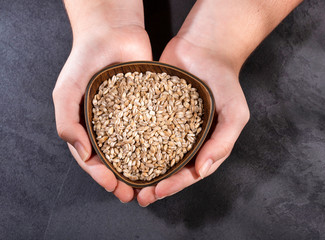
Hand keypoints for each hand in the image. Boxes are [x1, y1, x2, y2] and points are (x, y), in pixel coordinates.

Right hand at [53, 23, 151, 201]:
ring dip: (144, 168)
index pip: (94, 159)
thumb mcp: (66, 91)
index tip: (113, 187)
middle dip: (124, 179)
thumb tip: (81, 153)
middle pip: (118, 159)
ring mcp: (131, 117)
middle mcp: (111, 126)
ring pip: (139, 148)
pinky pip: (156, 127)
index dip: (101, 176)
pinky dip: (161, 143)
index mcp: (88, 127)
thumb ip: (67, 122)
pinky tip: (168, 156)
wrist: (111, 32)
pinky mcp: (150, 107)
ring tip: (152, 184)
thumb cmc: (84, 60)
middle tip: (133, 195)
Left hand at [136, 36, 249, 205]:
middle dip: (153, 184)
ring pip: (151, 152)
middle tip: (137, 197)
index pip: (189, 172)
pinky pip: (139, 128)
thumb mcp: (235, 112)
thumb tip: (201, 170)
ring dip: (138, 169)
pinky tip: (115, 149)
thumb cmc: (225, 80)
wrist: (205, 48)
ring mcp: (167, 126)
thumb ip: (223, 141)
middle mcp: (185, 140)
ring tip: (123, 181)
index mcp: (205, 145)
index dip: (174, 184)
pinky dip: (129, 140)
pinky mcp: (152, 111)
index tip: (157, 192)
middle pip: (168, 168)